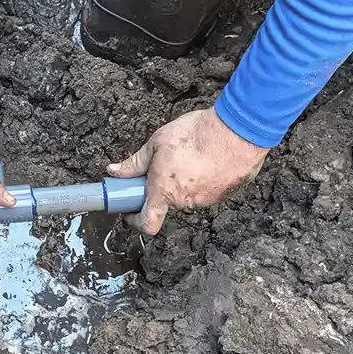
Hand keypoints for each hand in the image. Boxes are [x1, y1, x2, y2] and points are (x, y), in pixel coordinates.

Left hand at [108, 107, 268, 234]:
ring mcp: (206, 199)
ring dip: (184, 182)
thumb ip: (135, 162)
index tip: (130, 210)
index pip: (147, 223)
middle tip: (162, 166)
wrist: (237, 130)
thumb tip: (116, 171)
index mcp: (164, 191)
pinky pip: (207, 190)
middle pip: (167, 202)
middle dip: (162, 188)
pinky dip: (204, 178)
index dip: (135, 221)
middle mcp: (185, 201)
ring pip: (188, 195)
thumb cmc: (197, 134)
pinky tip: (206, 159)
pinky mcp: (224, 193)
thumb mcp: (157, 143)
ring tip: (189, 156)